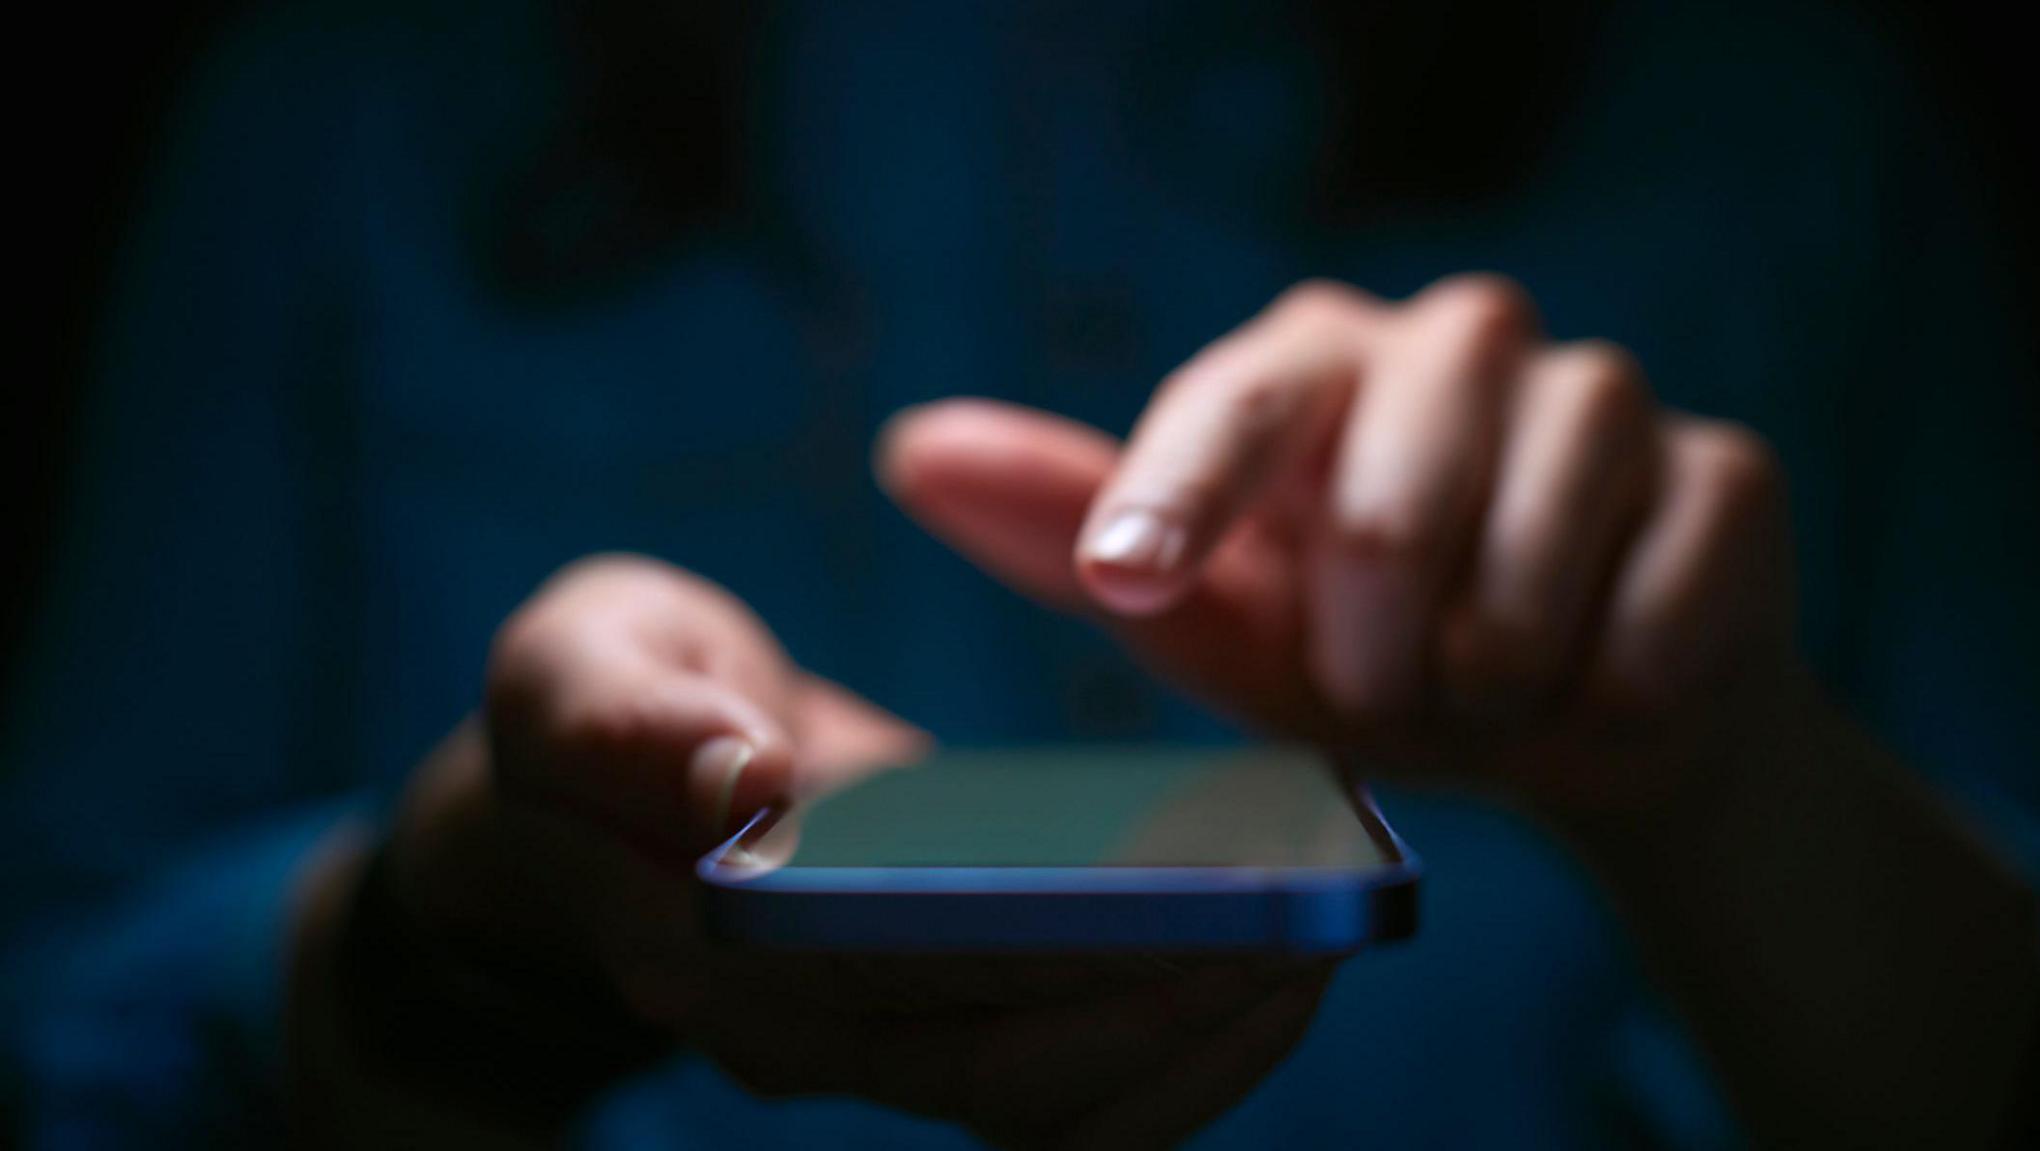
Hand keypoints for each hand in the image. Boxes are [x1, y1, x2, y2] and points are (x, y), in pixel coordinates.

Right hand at [293, 554, 1331, 1148]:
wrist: (606, 788)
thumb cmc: (600, 709)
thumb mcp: (573, 663)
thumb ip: (625, 718)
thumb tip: (739, 781)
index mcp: (706, 938)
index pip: (892, 981)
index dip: (1049, 957)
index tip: (1202, 901)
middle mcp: (795, 1029)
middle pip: (999, 1075)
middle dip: (1165, 1013)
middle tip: (1315, 923)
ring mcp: (868, 1045)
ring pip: (1048, 1108)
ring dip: (1193, 1046)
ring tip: (1321, 944)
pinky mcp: (934, 1026)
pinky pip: (1067, 1085)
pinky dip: (1174, 1046)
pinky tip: (1269, 965)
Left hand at [880, 275, 1801, 817]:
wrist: (1574, 726)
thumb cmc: (1366, 659)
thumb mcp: (1210, 616)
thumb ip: (1074, 531)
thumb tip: (911, 449)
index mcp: (1321, 362)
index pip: (1240, 401)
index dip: (1182, 494)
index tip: (1130, 578)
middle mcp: (1460, 343)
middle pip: (1391, 506)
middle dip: (1369, 654)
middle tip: (1377, 691)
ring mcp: (1606, 395)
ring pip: (1532, 553)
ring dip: (1488, 675)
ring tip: (1483, 688)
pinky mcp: (1728, 473)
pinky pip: (1660, 603)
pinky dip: (1608, 686)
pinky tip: (1598, 682)